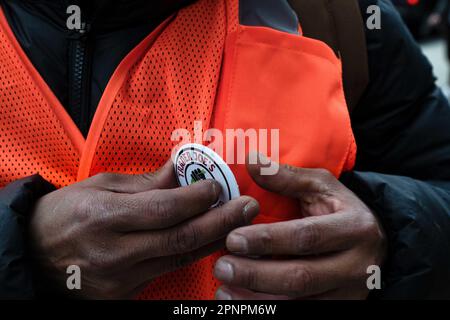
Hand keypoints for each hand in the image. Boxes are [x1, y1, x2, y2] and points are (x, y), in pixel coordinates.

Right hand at [30, 160, 258, 298]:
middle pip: (181, 237)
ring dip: (215, 237)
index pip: (164, 208)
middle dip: (222, 220)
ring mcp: (121, 278)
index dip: (198, 197)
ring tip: (239, 222)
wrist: (35, 255)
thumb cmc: (65, 213)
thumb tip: (181, 169)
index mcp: (104, 217)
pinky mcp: (125, 294)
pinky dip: (193, 253)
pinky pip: (168, 270)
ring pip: (181, 256)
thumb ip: (145, 182)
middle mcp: (115, 251)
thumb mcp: (99, 186)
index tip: (218, 184)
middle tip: (249, 206)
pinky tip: (211, 240)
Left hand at [214, 156, 385, 299]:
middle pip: (302, 277)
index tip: (233, 238)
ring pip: (300, 304)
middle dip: (257, 275)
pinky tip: (242, 305)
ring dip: (258, 301)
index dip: (268, 239)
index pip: (307, 236)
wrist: (373, 243)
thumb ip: (287, 177)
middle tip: (222, 266)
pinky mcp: (340, 310)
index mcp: (354, 228)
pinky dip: (269, 312)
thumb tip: (250, 160)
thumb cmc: (340, 210)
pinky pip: (303, 315)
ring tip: (224, 290)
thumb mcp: (322, 186)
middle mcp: (357, 266)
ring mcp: (350, 294)